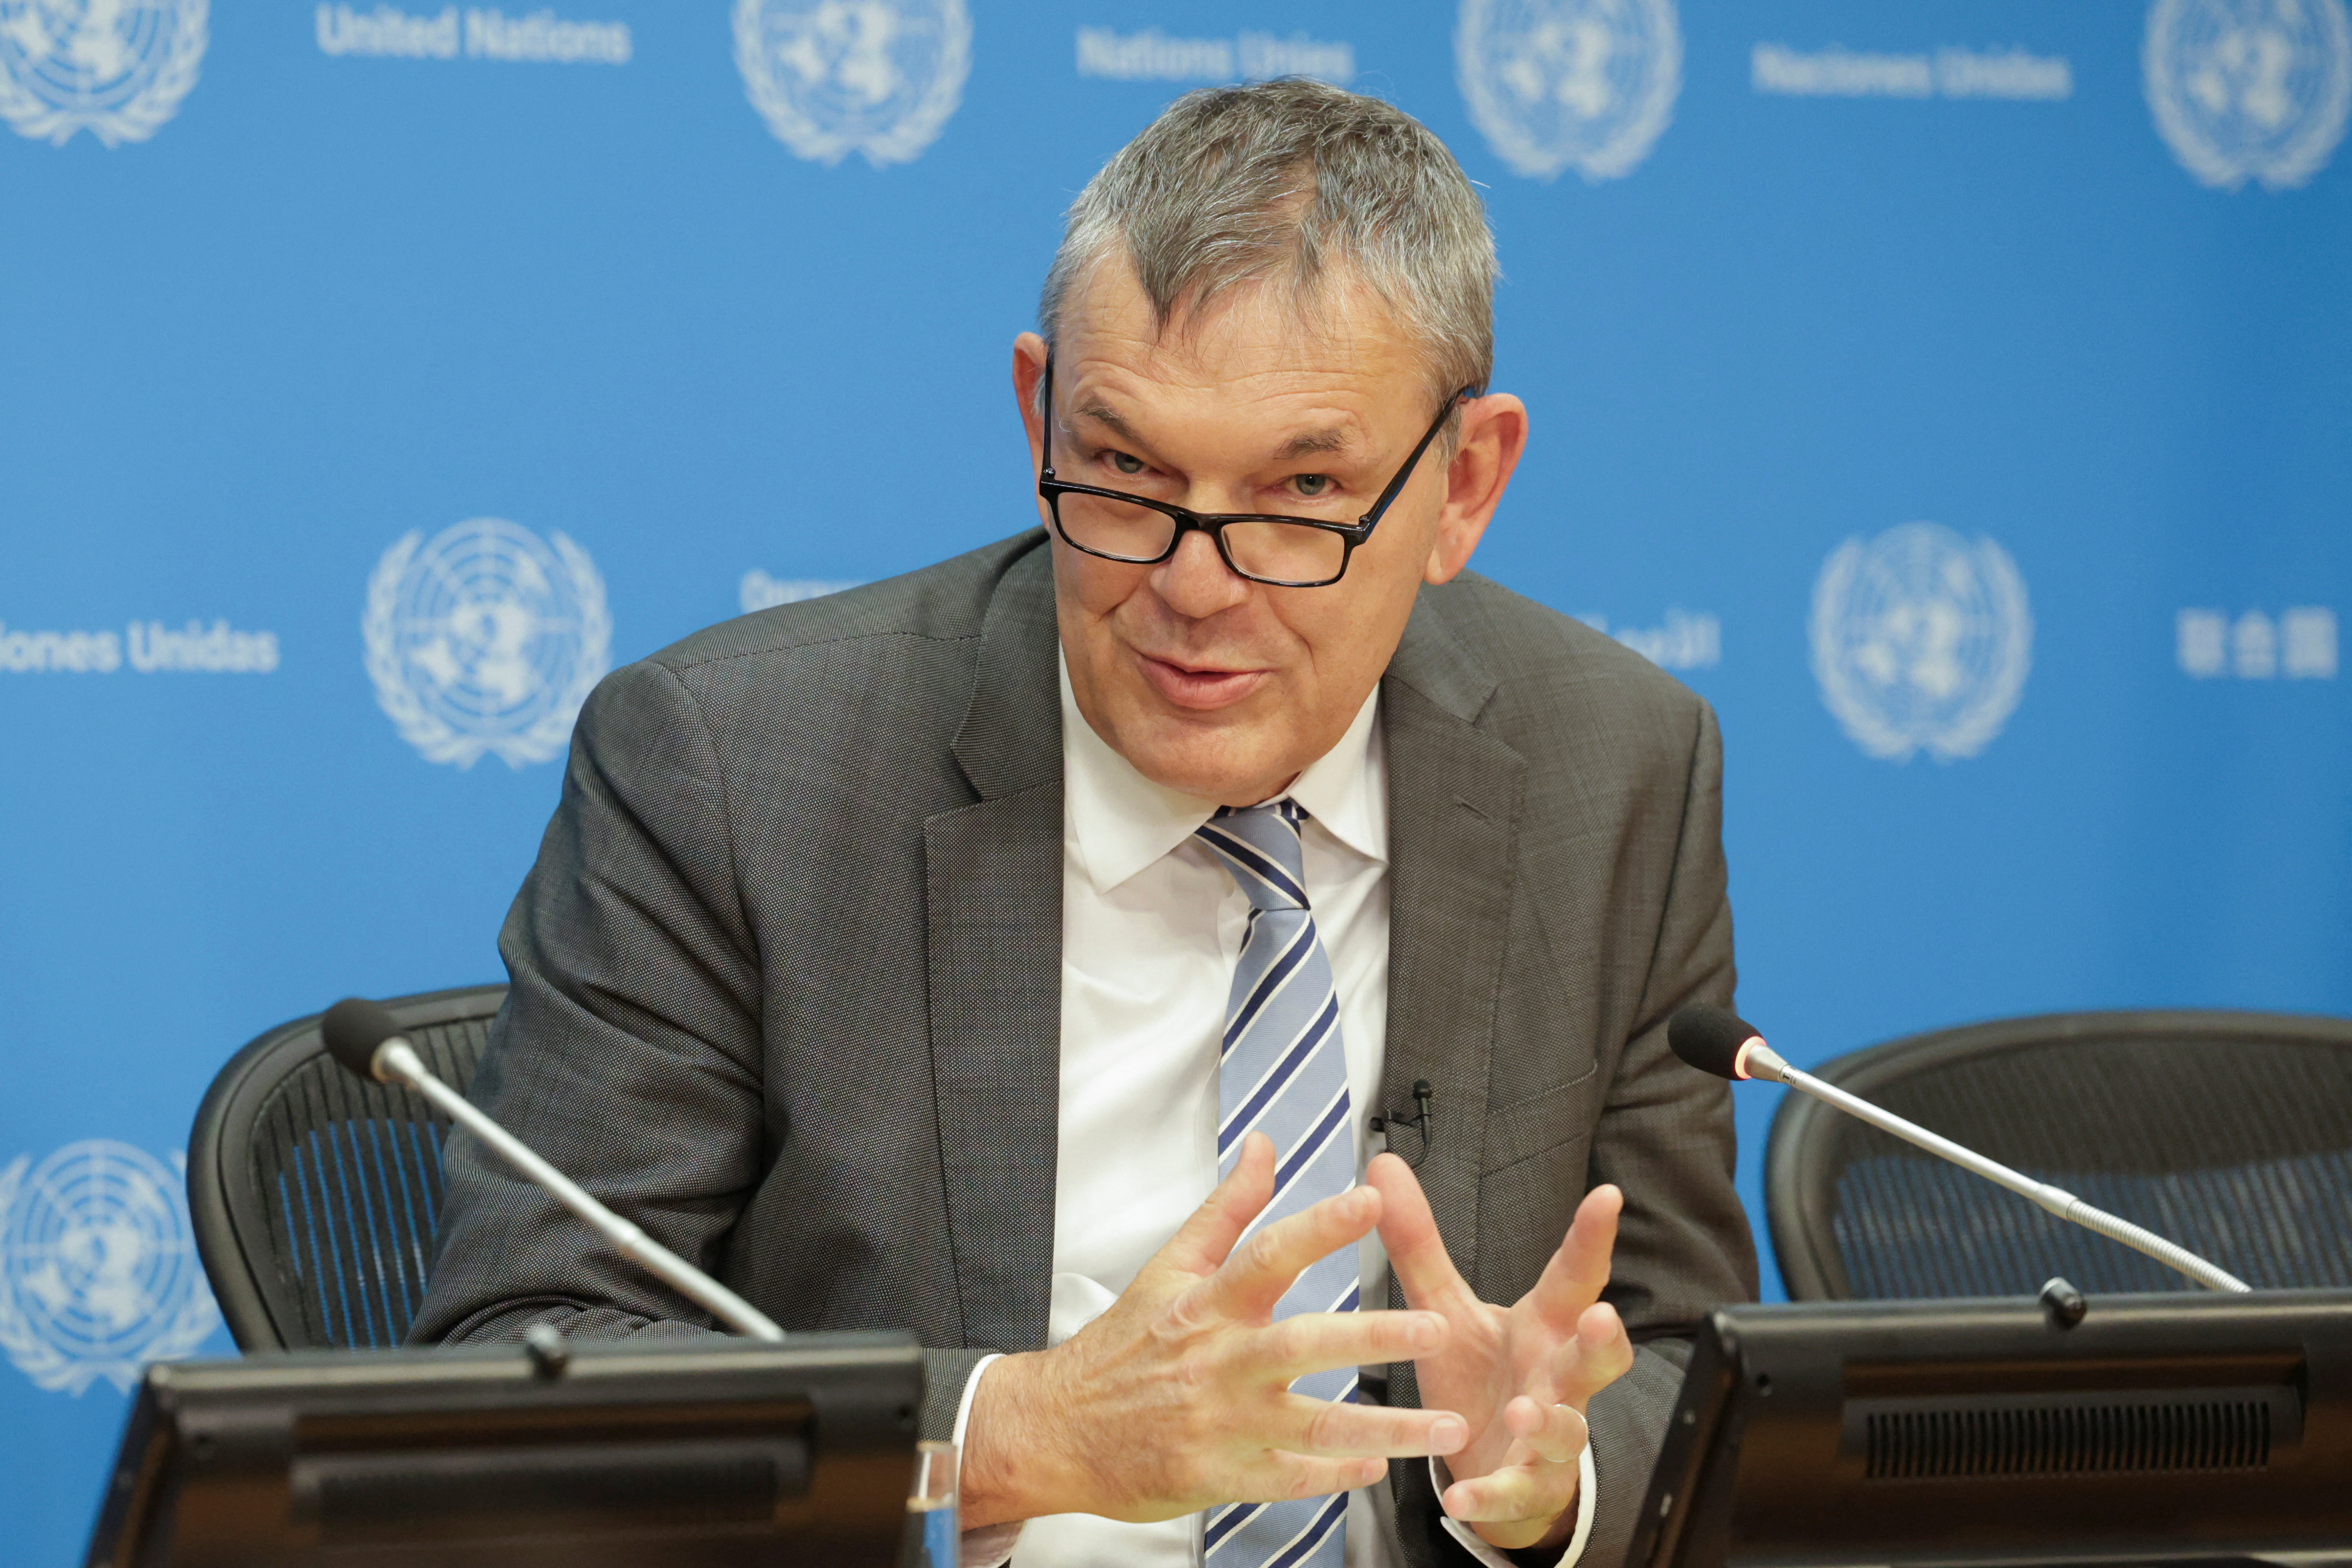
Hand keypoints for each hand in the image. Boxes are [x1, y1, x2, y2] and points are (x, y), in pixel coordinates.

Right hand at [960, 1133, 1469, 1527]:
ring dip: (1387, 1428)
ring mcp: (1221, 1423)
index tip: (1370, 1201)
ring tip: (1447, 1426)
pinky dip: (1337, 1476)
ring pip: (1315, 1426)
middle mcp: (1219, 1361)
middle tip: (1436, 1328)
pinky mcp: (1219, 1475)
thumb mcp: (1169, 1267)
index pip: (1269, 1254)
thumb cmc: (1120, 1347)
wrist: (1057, 1428)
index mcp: (1207, 1304)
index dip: (1321, 1225)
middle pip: (1304, 1343)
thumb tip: (1263, 1148)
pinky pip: (1291, 1478)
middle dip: (1376, 1336)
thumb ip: (1228, 1209)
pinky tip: (1376, 1468)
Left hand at [1367, 1154, 1635, 1552]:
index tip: (1607, 1195)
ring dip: (1549, 1420)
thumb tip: (1383, 1164)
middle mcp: (1557, 1379)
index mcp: (1543, 1328)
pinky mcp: (1525, 1487)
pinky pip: (1513, 1492)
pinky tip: (1461, 1499)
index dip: (1592, 1238)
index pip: (1574, 1278)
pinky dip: (1488, 1496)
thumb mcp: (1447, 1308)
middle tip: (1604, 1319)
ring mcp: (1548, 1438)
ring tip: (1523, 1409)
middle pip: (1595, 1358)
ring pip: (1566, 1429)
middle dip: (1605, 1340)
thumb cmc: (1482, 1377)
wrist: (1491, 1464)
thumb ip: (1419, 1243)